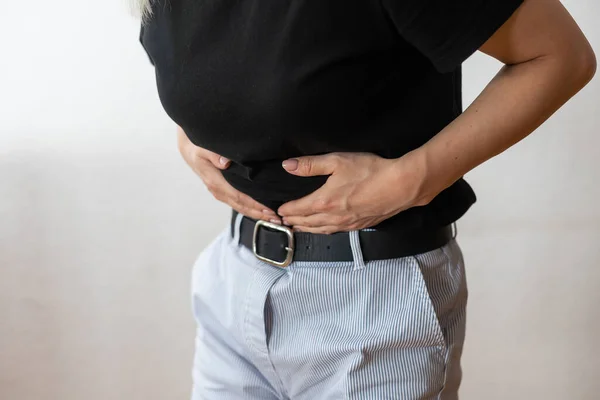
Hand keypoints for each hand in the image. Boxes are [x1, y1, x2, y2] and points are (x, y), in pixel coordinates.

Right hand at [177, 126, 281, 222]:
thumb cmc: (198, 147)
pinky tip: (263, 210)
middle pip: (242, 206)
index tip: (270, 210)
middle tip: (278, 219)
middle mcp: (219, 190)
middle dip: (260, 214)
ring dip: (257, 214)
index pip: (239, 197)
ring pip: (241, 207)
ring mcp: (221, 192)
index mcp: (216, 182)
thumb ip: (214, 154)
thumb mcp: (203, 147)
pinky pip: (239, 202)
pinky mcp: (224, 191)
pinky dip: (252, 208)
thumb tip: (225, 162)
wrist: (190, 148)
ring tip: (274, 219)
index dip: (255, 205)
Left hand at [277, 151, 432, 233]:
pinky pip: (333, 231)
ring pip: (318, 230)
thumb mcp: (338, 161)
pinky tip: (321, 229)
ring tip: (296, 228)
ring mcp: (346, 224)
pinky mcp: (358, 225)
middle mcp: (332, 217)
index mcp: (323, 201)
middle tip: (281, 221)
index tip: (277, 210)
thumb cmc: (370, 171)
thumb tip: (287, 166)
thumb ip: (310, 164)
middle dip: (291, 221)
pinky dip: (321, 231)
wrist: (401, 186)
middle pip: (305, 223)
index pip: (296, 209)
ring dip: (305, 229)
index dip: (285, 210)